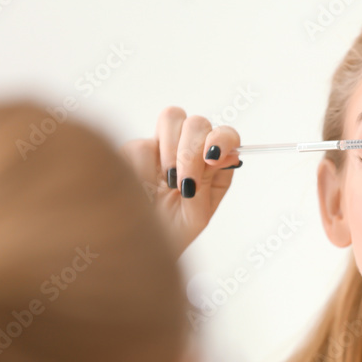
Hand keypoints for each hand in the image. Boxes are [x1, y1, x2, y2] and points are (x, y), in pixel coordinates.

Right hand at [119, 106, 240, 255]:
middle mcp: (193, 150)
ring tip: (165, 183)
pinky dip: (143, 166)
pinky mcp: (137, 149)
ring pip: (172, 117)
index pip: (227, 136)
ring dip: (169, 151)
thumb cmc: (173, 234)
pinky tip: (143, 186)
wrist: (135, 244)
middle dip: (190, 150)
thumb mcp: (196, 216)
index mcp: (216, 166)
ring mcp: (165, 146)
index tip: (211, 159)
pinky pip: (142, 142)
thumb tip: (220, 154)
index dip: (221, 139)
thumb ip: (208, 183)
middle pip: (198, 123)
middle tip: (182, 183)